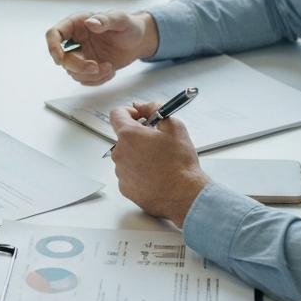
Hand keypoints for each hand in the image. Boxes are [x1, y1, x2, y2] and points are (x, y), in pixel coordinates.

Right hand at [45, 11, 158, 85]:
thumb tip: (90, 23)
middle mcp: (75, 40)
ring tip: (110, 67)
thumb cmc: (130, 26)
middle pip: (63, 58)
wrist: (139, 41)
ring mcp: (81, 55)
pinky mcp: (88, 68)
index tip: (59, 59)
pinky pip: (84, 80)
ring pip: (73, 72)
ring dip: (92, 75)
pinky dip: (97, 80)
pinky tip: (110, 71)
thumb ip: (105, 20)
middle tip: (96, 67)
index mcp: (77, 24)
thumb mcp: (121, 20)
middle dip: (79, 67)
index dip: (52, 47)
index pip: (54, 34)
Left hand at [108, 101, 210, 226]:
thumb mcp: (173, 126)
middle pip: (123, 138)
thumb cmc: (180, 163)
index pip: (116, 115)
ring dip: (138, 156)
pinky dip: (139, 173)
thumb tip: (142, 106)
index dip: (129, 112)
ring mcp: (121, 173)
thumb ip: (154, 109)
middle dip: (138, 137)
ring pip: (126, 157)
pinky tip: (155, 176)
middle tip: (157, 142)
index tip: (140, 117)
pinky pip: (129, 175)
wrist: (184, 194)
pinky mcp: (125, 188)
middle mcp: (119, 154)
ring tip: (159, 162)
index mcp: (128, 136)